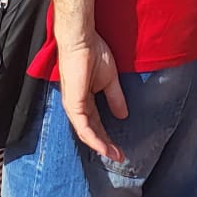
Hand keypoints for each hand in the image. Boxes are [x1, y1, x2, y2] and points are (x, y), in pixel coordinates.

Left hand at [56, 31, 127, 163]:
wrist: (82, 40)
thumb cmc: (93, 53)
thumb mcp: (110, 79)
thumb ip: (115, 97)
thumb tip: (123, 115)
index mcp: (84, 100)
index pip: (96, 124)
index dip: (108, 137)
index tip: (120, 148)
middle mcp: (76, 106)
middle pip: (91, 132)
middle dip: (105, 145)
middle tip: (119, 156)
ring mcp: (73, 106)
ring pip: (86, 133)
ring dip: (101, 146)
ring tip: (115, 155)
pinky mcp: (73, 104)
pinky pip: (83, 127)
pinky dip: (94, 139)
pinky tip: (104, 147)